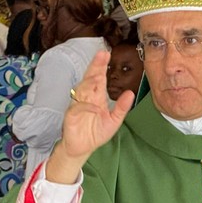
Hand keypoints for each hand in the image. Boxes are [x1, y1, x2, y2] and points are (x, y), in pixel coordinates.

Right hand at [47, 51, 133, 183]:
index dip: (101, 66)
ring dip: (90, 82)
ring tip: (98, 75)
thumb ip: (121, 108)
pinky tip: (95, 107)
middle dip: (95, 66)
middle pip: (90, 78)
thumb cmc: (96, 133)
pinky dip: (86, 107)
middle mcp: (87, 98)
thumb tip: (130, 93)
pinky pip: (78, 108)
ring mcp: (78, 105)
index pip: (99, 78)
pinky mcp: (71, 115)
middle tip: (102, 54)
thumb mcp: (114, 121)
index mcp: (97, 97)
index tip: (106, 54)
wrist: (82, 148)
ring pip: (82, 89)